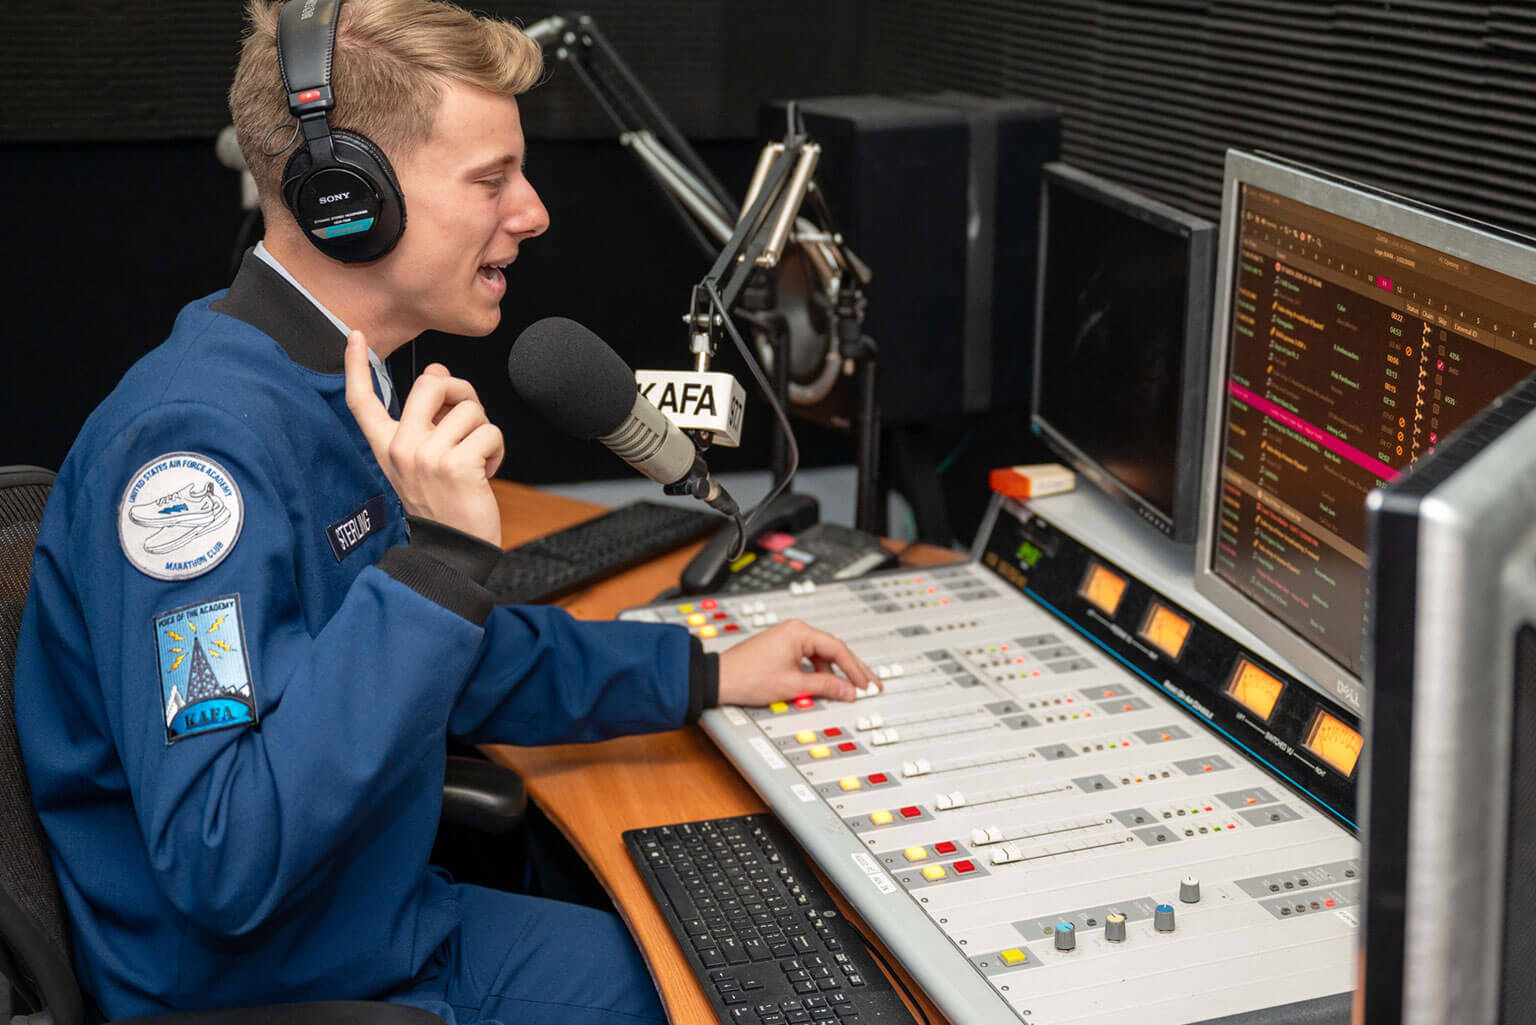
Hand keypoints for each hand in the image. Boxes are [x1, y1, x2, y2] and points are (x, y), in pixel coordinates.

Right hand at [344, 330, 504, 546]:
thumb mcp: (422, 462)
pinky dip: (497, 450)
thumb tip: (438, 372)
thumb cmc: (443, 504)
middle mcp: (402, 448)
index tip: (356, 337)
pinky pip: (491, 432)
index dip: (356, 366)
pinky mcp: (457, 465)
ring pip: (471, 409)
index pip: (363, 402)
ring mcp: (427, 456)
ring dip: (484, 432)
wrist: (453, 551)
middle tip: (467, 421)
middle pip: (431, 383)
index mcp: (387, 446)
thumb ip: (426, 420)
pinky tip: (485, 473)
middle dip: (461, 392)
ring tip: (475, 460)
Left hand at [718, 619, 878, 706]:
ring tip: (847, 690)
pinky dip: (818, 674)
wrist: (719, 680)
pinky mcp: (782, 649)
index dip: (855, 669)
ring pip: (821, 656)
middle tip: (870, 684)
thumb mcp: (793, 685)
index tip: (867, 684)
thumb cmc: (748, 677)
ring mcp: (788, 639)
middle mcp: (795, 631)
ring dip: (834, 674)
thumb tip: (848, 690)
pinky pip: (808, 660)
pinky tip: (824, 687)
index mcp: (799, 632)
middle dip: (851, 670)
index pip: (838, 649)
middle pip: (832, 651)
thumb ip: (825, 687)